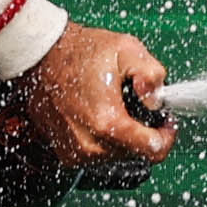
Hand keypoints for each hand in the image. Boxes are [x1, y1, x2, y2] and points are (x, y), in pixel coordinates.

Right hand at [20, 24, 175, 171]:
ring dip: (125, 137)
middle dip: (144, 133)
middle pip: (136, 154)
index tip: (166, 122)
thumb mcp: (125, 49)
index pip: (153, 150)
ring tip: (117, 108)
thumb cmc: (79, 51)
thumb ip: (150, 73)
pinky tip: (100, 116)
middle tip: (139, 107)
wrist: (39, 56)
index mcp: (108, 122)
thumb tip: (157, 100)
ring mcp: (76, 152)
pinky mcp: (66, 153)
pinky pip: (98, 155)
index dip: (167, 135)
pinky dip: (106, 140)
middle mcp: (90, 144)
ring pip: (118, 156)